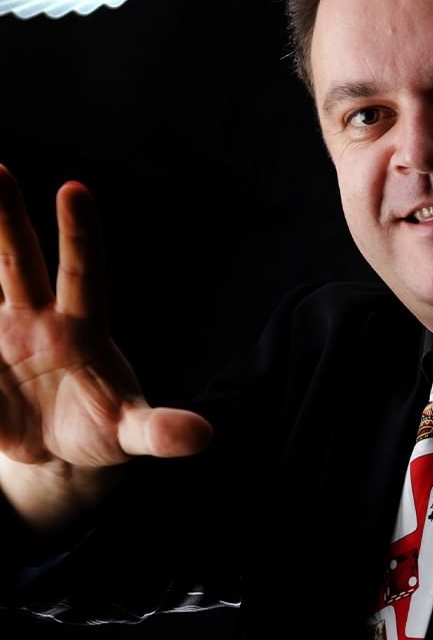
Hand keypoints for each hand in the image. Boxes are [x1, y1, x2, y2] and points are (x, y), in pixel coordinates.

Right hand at [0, 166, 210, 529]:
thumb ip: (160, 430)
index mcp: (83, 331)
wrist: (57, 449)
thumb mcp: (130, 434)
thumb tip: (205, 436)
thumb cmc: (102, 429)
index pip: (83, 273)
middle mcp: (40, 318)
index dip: (80, 235)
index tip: (75, 189)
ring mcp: (4, 331)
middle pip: (20, 260)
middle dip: (4, 216)